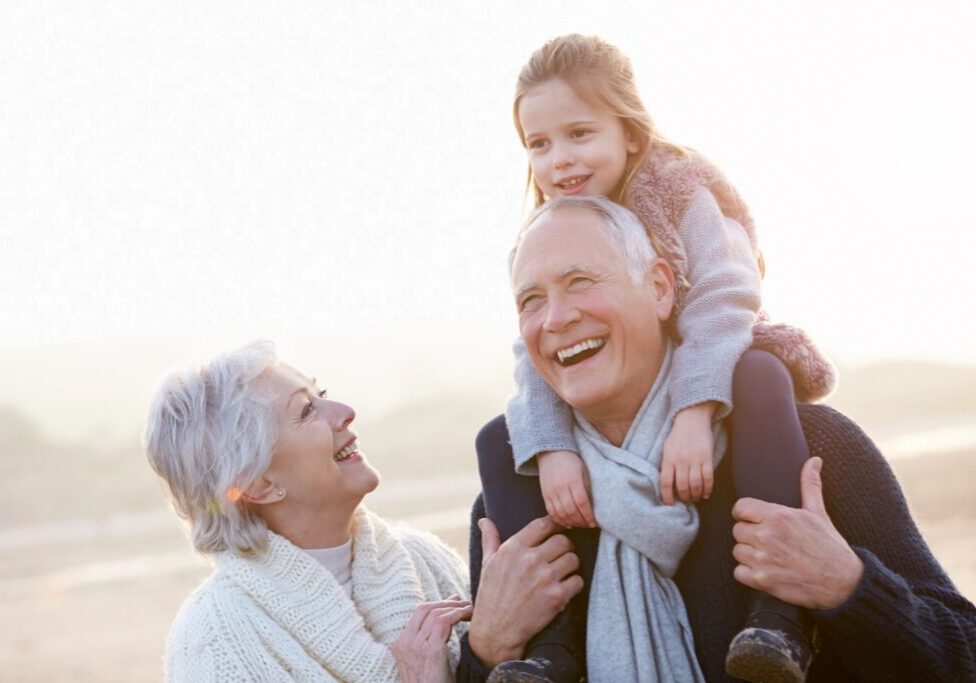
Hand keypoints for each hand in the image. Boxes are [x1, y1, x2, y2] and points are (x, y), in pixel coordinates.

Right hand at [391, 596, 472, 682]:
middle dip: (446, 602)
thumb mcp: (427, 661)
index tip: (454, 602)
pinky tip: (469, 615)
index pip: (418, 614)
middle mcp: (405, 643)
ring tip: (470, 610)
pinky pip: (444, 621)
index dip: (438, 604)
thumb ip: (432, 639)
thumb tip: (447, 614)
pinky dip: (459, 614)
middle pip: (425, 609)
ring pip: (436, 613)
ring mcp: (416, 646)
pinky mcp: (431, 650)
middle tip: (463, 603)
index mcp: (401, 645)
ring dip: (456, 607)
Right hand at [468, 516, 582, 667]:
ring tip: (561, 573)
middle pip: (563, 540)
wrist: (496, 632)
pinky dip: (573, 585)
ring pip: (573, 559)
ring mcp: (544, 578)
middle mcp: (530, 560)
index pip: (543, 524)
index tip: (557, 530)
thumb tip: (484, 520)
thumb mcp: (487, 564)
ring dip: (570, 566)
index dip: (554, 525)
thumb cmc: (491, 596)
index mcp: (513, 548)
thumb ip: (490, 539)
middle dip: (563, 548)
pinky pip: (577, 581)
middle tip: (559, 556)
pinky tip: (563, 589)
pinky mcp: (556, 597)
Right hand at [538, 450, 595, 527]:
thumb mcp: (583, 470)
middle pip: (571, 511)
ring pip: (560, 513)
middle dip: (581, 521)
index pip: (582, 503)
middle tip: (588, 525)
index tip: (593, 522)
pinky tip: (567, 523)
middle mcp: (561, 488)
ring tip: (579, 524)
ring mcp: (551, 492)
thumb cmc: (571, 460)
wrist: (551, 452)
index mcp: (573, 480)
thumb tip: (592, 505)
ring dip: (571, 522)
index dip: (588, 515)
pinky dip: (559, 520)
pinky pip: (551, 511)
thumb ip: (587, 487)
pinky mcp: (544, 494)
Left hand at [661, 402, 715, 504]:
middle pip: (682, 486)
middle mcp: (681, 461)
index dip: (667, 496)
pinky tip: (706, 494)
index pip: (665, 483)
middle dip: (684, 497)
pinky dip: (707, 489)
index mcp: (668, 459)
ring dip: (696, 495)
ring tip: (695, 498)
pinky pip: (708, 478)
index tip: (670, 504)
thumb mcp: (666, 449)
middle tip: (686, 500)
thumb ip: (667, 465)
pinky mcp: (707, 457)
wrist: (692, 419)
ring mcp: (695, 459)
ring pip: (695, 484)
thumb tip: (667, 484)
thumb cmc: (677, 435)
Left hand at [732, 457, 864, 608]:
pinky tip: (766, 571)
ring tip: (770, 556)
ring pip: (737, 551)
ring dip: (749, 555)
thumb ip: (810, 484)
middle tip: (769, 541)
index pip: (740, 508)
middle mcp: (767, 536)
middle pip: (737, 530)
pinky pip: (739, 573)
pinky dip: (749, 574)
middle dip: (750, 535)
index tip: (758, 521)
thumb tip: (814, 460)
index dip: (747, 515)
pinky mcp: (762, 581)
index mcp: (778, 516)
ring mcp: (763, 559)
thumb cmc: (829, 546)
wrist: (843, 583)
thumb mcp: (818, 513)